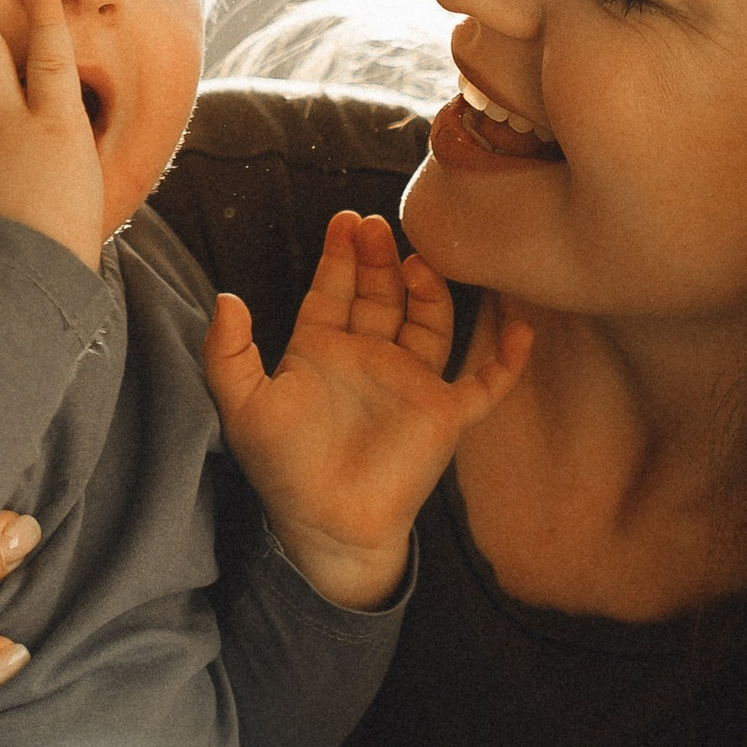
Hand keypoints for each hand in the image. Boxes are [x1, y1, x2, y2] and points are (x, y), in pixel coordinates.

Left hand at [203, 212, 531, 608]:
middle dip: (380, 260)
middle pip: (382, 294)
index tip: (347, 220)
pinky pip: (486, 383)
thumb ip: (228, 352)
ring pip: (429, 321)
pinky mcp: (445, 413)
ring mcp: (410, 383)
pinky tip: (520, 328)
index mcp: (322, 351)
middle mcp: (370, 358)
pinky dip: (507, 359)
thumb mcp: (242, 405)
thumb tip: (226, 298)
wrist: (327, 525)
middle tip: (377, 226)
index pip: (334, 290)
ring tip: (418, 262)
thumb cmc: (282, 469)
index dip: (340, 255)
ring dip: (429, 290)